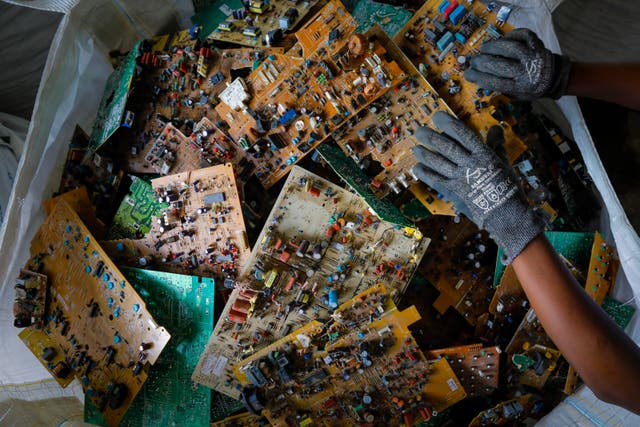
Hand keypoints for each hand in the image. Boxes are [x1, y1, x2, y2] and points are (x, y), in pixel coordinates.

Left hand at [412, 112, 542, 262]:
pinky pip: (436, 181)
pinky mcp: (454, 192)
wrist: (505, 213)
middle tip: (418, 131)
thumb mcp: (504, 162)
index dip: (448, 123)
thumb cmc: (508, 186)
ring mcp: (460, 178)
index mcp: (483, 154)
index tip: (436, 117)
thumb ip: (497, 144)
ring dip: (425, 154)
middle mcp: (469, 164)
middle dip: (430, 137)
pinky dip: (425, 174)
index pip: (462, 134)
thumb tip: (496, 127)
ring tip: (415, 148)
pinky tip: (417, 168)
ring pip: (438, 162)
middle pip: (446, 146)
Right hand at [464, 28, 571, 99]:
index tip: (467, 74)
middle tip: (473, 60)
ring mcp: (533, 56)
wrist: (555, 78)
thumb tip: (478, 77)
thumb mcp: (516, 95)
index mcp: (520, 87)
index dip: (478, 77)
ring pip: (510, 47)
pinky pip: (522, 35)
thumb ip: (500, 88)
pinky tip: (502, 39)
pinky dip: (510, 35)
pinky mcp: (538, 44)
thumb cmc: (531, 88)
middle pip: (499, 65)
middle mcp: (527, 72)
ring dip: (493, 47)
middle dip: (482, 62)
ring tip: (483, 48)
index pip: (494, 82)